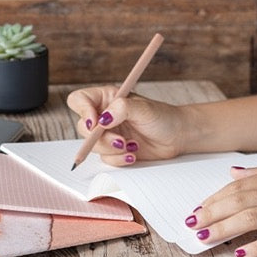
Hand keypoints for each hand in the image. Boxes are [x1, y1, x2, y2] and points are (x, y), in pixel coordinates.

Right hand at [67, 86, 190, 165]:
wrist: (176, 136)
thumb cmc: (163, 117)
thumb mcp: (143, 108)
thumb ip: (122, 109)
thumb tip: (102, 119)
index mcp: (107, 97)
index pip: (80, 100)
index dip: (82, 111)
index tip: (94, 122)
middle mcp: (104, 115)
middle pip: (83, 127)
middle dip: (100, 138)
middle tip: (120, 140)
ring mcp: (108, 133)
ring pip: (93, 146)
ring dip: (111, 149)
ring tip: (131, 146)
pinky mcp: (113, 150)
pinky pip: (105, 158)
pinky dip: (118, 159)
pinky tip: (133, 154)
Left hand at [186, 166, 256, 256]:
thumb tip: (232, 173)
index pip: (237, 187)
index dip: (214, 198)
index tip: (197, 209)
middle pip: (239, 200)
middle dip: (212, 212)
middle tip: (193, 224)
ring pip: (251, 217)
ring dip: (225, 227)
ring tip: (206, 237)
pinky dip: (256, 246)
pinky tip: (240, 253)